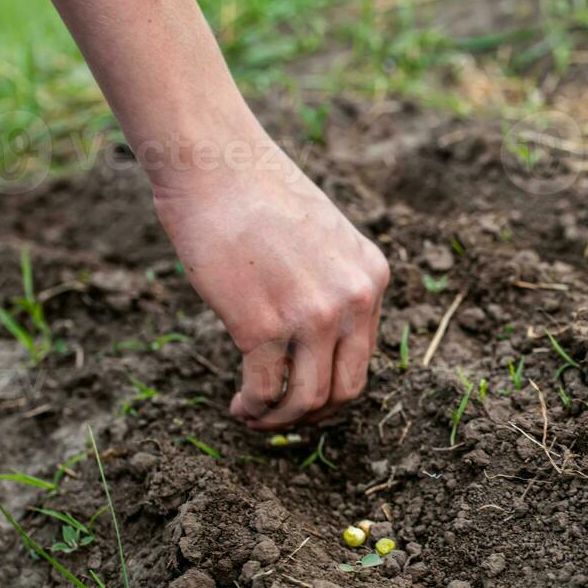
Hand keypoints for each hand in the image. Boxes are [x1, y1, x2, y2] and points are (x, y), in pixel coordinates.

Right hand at [152, 141, 389, 428]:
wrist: (216, 166)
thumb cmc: (257, 195)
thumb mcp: (323, 238)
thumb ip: (331, 283)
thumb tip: (318, 338)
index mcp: (372, 277)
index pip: (363, 355)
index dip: (333, 385)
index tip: (304, 392)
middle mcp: (353, 300)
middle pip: (346, 389)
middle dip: (315, 415)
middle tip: (283, 416)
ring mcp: (312, 315)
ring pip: (308, 400)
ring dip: (281, 420)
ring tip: (255, 417)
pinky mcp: (264, 325)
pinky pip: (265, 391)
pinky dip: (252, 408)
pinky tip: (238, 405)